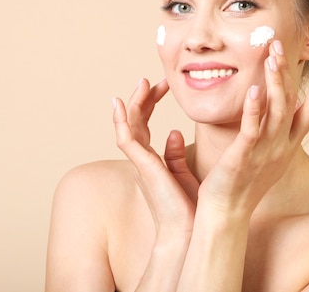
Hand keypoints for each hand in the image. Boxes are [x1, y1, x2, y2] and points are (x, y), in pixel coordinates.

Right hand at [112, 78, 198, 236]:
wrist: (188, 230)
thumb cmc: (188, 207)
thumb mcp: (183, 174)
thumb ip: (175, 153)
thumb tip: (176, 131)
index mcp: (152, 160)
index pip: (146, 125)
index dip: (151, 103)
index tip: (163, 85)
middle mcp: (142, 160)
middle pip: (136, 121)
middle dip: (143, 98)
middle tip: (154, 79)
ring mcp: (140, 162)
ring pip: (129, 126)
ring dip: (134, 103)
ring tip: (143, 82)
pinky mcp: (142, 166)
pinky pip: (126, 139)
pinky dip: (121, 120)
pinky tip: (120, 103)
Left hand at [198, 40, 308, 217]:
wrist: (227, 212)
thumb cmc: (242, 182)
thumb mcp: (264, 155)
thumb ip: (270, 131)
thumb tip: (270, 109)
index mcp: (287, 145)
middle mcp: (280, 147)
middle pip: (290, 104)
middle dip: (287, 73)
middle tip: (280, 44)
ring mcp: (264, 152)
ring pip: (276, 113)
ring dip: (275, 84)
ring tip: (272, 58)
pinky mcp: (243, 157)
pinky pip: (252, 130)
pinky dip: (255, 109)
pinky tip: (255, 89)